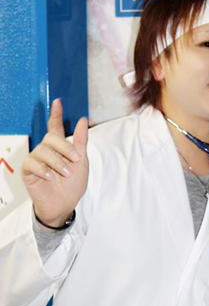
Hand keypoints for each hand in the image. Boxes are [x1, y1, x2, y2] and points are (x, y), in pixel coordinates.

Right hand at [22, 99, 88, 227]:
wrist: (65, 204)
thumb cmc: (73, 184)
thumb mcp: (82, 162)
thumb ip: (81, 141)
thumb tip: (82, 120)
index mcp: (60, 147)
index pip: (56, 127)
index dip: (56, 114)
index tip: (58, 101)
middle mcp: (46, 151)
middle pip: (51, 138)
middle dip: (65, 148)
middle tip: (76, 159)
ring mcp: (36, 160)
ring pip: (43, 151)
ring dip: (57, 162)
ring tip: (66, 173)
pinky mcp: (28, 171)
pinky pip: (32, 164)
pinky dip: (44, 169)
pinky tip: (51, 176)